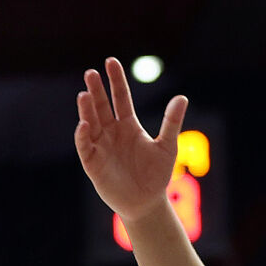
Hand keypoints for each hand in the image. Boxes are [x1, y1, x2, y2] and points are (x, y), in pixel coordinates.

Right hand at [75, 56, 187, 223]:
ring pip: (91, 123)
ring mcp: (101, 146)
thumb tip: (182, 97)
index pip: (120, 97)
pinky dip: (83, 135)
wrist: (146, 203)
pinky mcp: (93, 163)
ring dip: (87, 110)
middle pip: (102, 106)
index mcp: (129, 125)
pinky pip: (85, 146)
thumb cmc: (157, 175)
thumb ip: (171, 122)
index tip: (111, 62)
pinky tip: (85, 124)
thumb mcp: (167, 146)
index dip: (116, 80)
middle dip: (96, 90)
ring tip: (84, 94)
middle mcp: (112, 132)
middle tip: (91, 73)